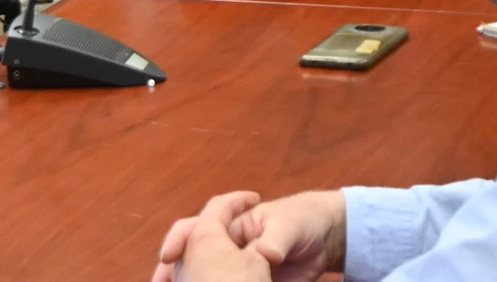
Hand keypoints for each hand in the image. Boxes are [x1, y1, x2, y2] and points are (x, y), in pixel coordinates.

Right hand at [155, 191, 344, 281]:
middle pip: (191, 255)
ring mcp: (236, 267)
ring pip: (202, 275)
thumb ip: (276, 239)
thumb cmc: (303, 221)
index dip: (179, 239)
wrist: (327, 239)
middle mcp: (229, 245)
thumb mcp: (289, 226)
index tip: (169, 256)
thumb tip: (266, 255)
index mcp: (234, 225)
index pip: (197, 228)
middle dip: (171, 268)